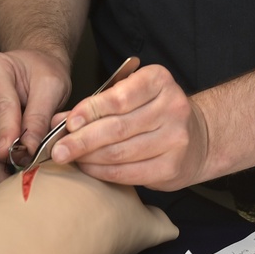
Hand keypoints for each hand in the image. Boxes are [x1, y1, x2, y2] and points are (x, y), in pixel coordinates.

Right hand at [0, 48, 71, 182]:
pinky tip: (8, 170)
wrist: (33, 68)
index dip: (10, 133)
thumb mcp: (52, 87)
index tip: (20, 155)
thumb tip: (27, 149)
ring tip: (21, 165)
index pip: (0, 105)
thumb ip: (39, 117)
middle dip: (4, 148)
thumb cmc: (42, 73)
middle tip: (25, 162)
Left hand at [49, 63, 208, 191]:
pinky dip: (104, 172)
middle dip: (83, 139)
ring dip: (90, 158)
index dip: (91, 110)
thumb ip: (97, 104)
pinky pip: (130, 173)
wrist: (196, 137)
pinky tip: (90, 168)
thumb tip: (58, 120)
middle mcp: (172, 106)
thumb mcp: (131, 94)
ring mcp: (175, 139)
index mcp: (159, 80)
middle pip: (118, 127)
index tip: (69, 122)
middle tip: (59, 149)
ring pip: (121, 152)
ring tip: (70, 158)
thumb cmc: (153, 110)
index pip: (120, 96)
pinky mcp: (172, 167)